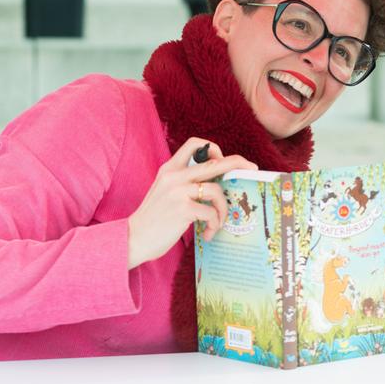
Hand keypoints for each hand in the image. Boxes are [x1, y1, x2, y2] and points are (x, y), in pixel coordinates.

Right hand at [127, 137, 256, 268]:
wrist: (132, 238)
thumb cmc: (153, 218)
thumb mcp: (165, 191)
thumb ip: (183, 182)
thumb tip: (214, 182)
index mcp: (170, 168)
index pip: (194, 144)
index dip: (213, 148)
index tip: (222, 160)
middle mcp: (174, 175)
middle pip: (214, 162)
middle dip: (237, 163)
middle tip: (252, 169)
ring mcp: (178, 191)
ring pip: (216, 190)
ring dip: (223, 209)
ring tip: (217, 223)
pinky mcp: (182, 209)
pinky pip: (211, 213)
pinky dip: (214, 224)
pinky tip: (208, 234)